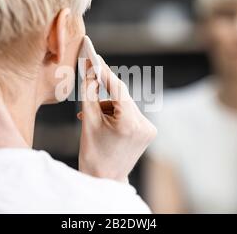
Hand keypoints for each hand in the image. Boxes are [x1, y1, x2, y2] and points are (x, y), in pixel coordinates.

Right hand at [77, 57, 156, 182]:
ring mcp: (149, 129)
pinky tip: (103, 121)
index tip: (95, 57)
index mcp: (129, 123)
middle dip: (104, 90)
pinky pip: (130, 114)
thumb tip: (91, 72)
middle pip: (122, 96)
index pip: (118, 88)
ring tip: (91, 116)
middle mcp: (144, 124)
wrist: (105, 180)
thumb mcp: (88, 121)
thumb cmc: (93, 154)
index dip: (104, 71)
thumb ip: (89, 93)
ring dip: (108, 105)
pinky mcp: (148, 132)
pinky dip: (116, 114)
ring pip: (125, 105)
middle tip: (89, 77)